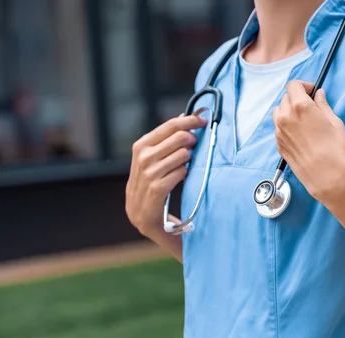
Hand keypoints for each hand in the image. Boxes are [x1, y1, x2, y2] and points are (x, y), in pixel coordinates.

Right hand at [126, 114, 206, 238]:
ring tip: (183, 165)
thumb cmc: (150, 181)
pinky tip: (180, 178)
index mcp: (141, 145)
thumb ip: (166, 138)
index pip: (170, 125)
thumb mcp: (151, 157)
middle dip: (192, 140)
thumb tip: (183, 116)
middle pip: (180, 137)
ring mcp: (150, 173)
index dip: (190, 121)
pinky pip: (182, 172)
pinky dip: (185, 174)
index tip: (204, 121)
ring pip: (184, 155)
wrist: (141, 213)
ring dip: (189, 159)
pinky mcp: (158, 188)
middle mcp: (143, 157)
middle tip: (195, 146)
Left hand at [273, 81, 344, 200]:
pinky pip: (278, 128)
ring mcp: (279, 132)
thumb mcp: (334, 122)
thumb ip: (323, 105)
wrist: (327, 175)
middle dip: (296, 98)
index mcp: (300, 106)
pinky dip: (286, 125)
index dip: (303, 86)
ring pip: (278, 113)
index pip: (293, 85)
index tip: (311, 91)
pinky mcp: (279, 145)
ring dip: (288, 111)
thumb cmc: (334, 149)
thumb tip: (318, 95)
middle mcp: (285, 117)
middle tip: (310, 106)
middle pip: (285, 98)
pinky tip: (299, 134)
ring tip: (302, 120)